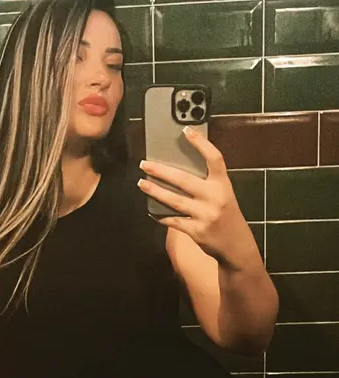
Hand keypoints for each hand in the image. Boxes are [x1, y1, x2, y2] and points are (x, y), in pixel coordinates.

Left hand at [138, 127, 257, 269]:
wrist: (236, 246)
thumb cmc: (225, 215)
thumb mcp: (222, 195)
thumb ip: (206, 183)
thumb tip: (175, 169)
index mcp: (223, 185)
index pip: (215, 159)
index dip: (201, 144)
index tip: (186, 131)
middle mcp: (215, 198)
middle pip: (184, 179)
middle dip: (161, 171)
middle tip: (145, 164)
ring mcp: (206, 215)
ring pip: (174, 200)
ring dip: (155, 191)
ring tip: (142, 183)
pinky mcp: (197, 231)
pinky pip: (173, 220)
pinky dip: (160, 214)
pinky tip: (150, 209)